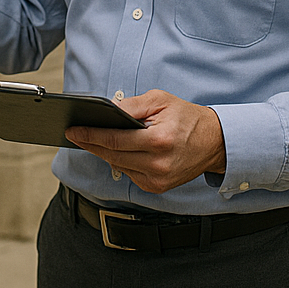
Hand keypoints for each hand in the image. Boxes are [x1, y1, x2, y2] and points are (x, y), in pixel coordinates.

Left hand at [65, 89, 226, 194]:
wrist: (214, 142)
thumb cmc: (187, 118)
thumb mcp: (160, 100)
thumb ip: (131, 106)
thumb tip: (106, 111)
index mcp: (158, 140)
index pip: (114, 140)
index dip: (90, 135)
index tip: (73, 130)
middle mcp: (158, 164)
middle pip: (112, 155)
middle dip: (91, 144)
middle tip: (74, 134)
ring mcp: (158, 179)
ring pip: (118, 166)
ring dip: (104, 153)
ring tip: (91, 140)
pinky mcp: (158, 187)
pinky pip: (130, 174)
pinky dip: (121, 162)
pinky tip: (116, 151)